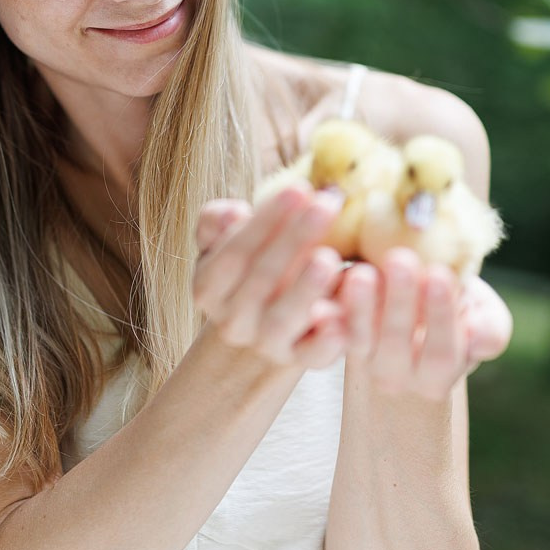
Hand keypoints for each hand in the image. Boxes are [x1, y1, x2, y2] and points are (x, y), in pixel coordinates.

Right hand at [193, 186, 350, 369]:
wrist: (267, 318)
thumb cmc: (251, 264)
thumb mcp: (223, 240)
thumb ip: (216, 222)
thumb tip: (232, 213)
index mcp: (208, 288)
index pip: (234, 253)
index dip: (265, 222)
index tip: (298, 189)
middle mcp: (232, 321)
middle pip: (261, 280)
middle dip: (294, 239)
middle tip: (326, 205)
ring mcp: (266, 344)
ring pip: (282, 320)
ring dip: (306, 289)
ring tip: (330, 257)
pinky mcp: (301, 360)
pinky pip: (313, 355)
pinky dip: (327, 340)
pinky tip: (341, 315)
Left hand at [338, 246, 513, 399]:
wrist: (415, 304)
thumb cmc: (457, 308)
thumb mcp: (483, 316)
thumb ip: (490, 330)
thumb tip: (477, 336)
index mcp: (438, 376)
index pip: (442, 351)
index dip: (441, 314)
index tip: (439, 274)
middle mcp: (399, 377)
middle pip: (397, 342)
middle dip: (399, 300)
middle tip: (400, 260)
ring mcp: (364, 361)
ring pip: (361, 336)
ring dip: (361, 304)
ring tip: (363, 271)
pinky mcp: (337, 341)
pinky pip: (332, 330)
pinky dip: (330, 313)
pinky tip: (327, 292)